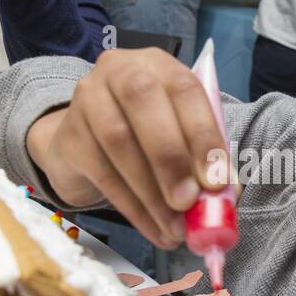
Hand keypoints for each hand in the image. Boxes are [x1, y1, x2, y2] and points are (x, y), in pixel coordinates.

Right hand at [27, 48, 229, 248]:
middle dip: (170, 156)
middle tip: (188, 201)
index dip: (203, 134)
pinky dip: (134, 209)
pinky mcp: (68, 138)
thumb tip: (226, 195)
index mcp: (158, 65)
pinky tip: (154, 230)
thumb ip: (203, 159)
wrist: (82, 146)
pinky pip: (102, 174)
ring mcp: (87, 100)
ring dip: (152, 192)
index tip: (216, 181)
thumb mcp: (179, 137)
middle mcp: (119, 71)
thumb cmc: (143, 137)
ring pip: (118, 140)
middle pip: (142, 100)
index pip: (184, 88)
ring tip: (175, 228)